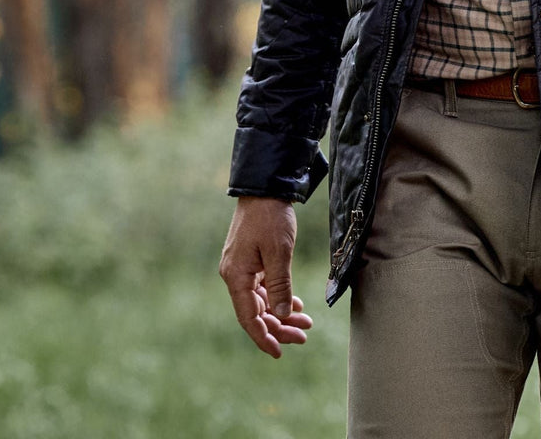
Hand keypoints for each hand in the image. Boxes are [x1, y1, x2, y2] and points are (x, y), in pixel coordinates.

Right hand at [219, 196, 312, 357]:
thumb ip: (280, 287)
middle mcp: (235, 275)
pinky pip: (263, 286)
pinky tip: (294, 304)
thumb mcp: (279, 253)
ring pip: (262, 300)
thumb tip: (280, 317)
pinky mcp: (250, 259)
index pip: (249, 318)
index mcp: (236, 277)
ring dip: (282, 312)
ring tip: (305, 322)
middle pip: (257, 311)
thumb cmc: (270, 218)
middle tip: (304, 335)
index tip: (279, 353)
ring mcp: (242, 267)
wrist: (264, 187)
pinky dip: (278, 296)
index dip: (264, 337)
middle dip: (280, 326)